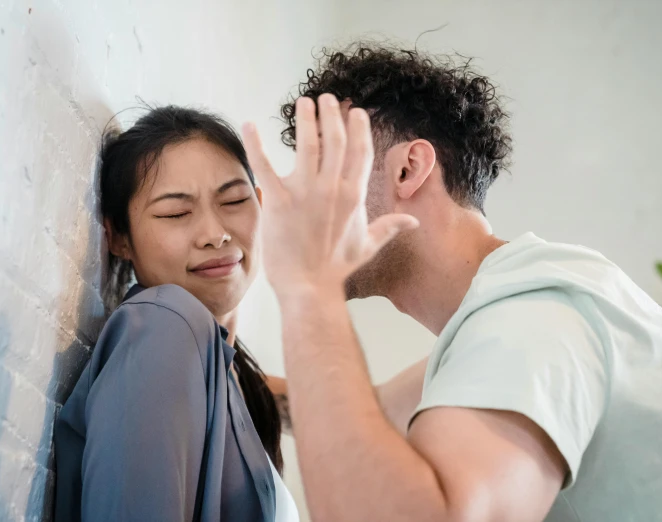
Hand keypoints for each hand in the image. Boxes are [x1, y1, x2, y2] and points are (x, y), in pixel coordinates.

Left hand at [242, 94, 418, 296]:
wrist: (309, 287)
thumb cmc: (336, 269)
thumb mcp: (367, 245)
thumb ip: (389, 227)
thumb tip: (412, 221)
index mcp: (354, 195)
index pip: (360, 152)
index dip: (358, 128)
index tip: (355, 112)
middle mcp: (333, 188)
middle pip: (336, 140)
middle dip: (332, 114)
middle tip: (326, 99)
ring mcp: (305, 192)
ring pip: (308, 144)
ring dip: (306, 119)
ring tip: (304, 102)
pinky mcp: (279, 201)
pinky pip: (264, 165)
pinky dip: (255, 143)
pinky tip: (249, 125)